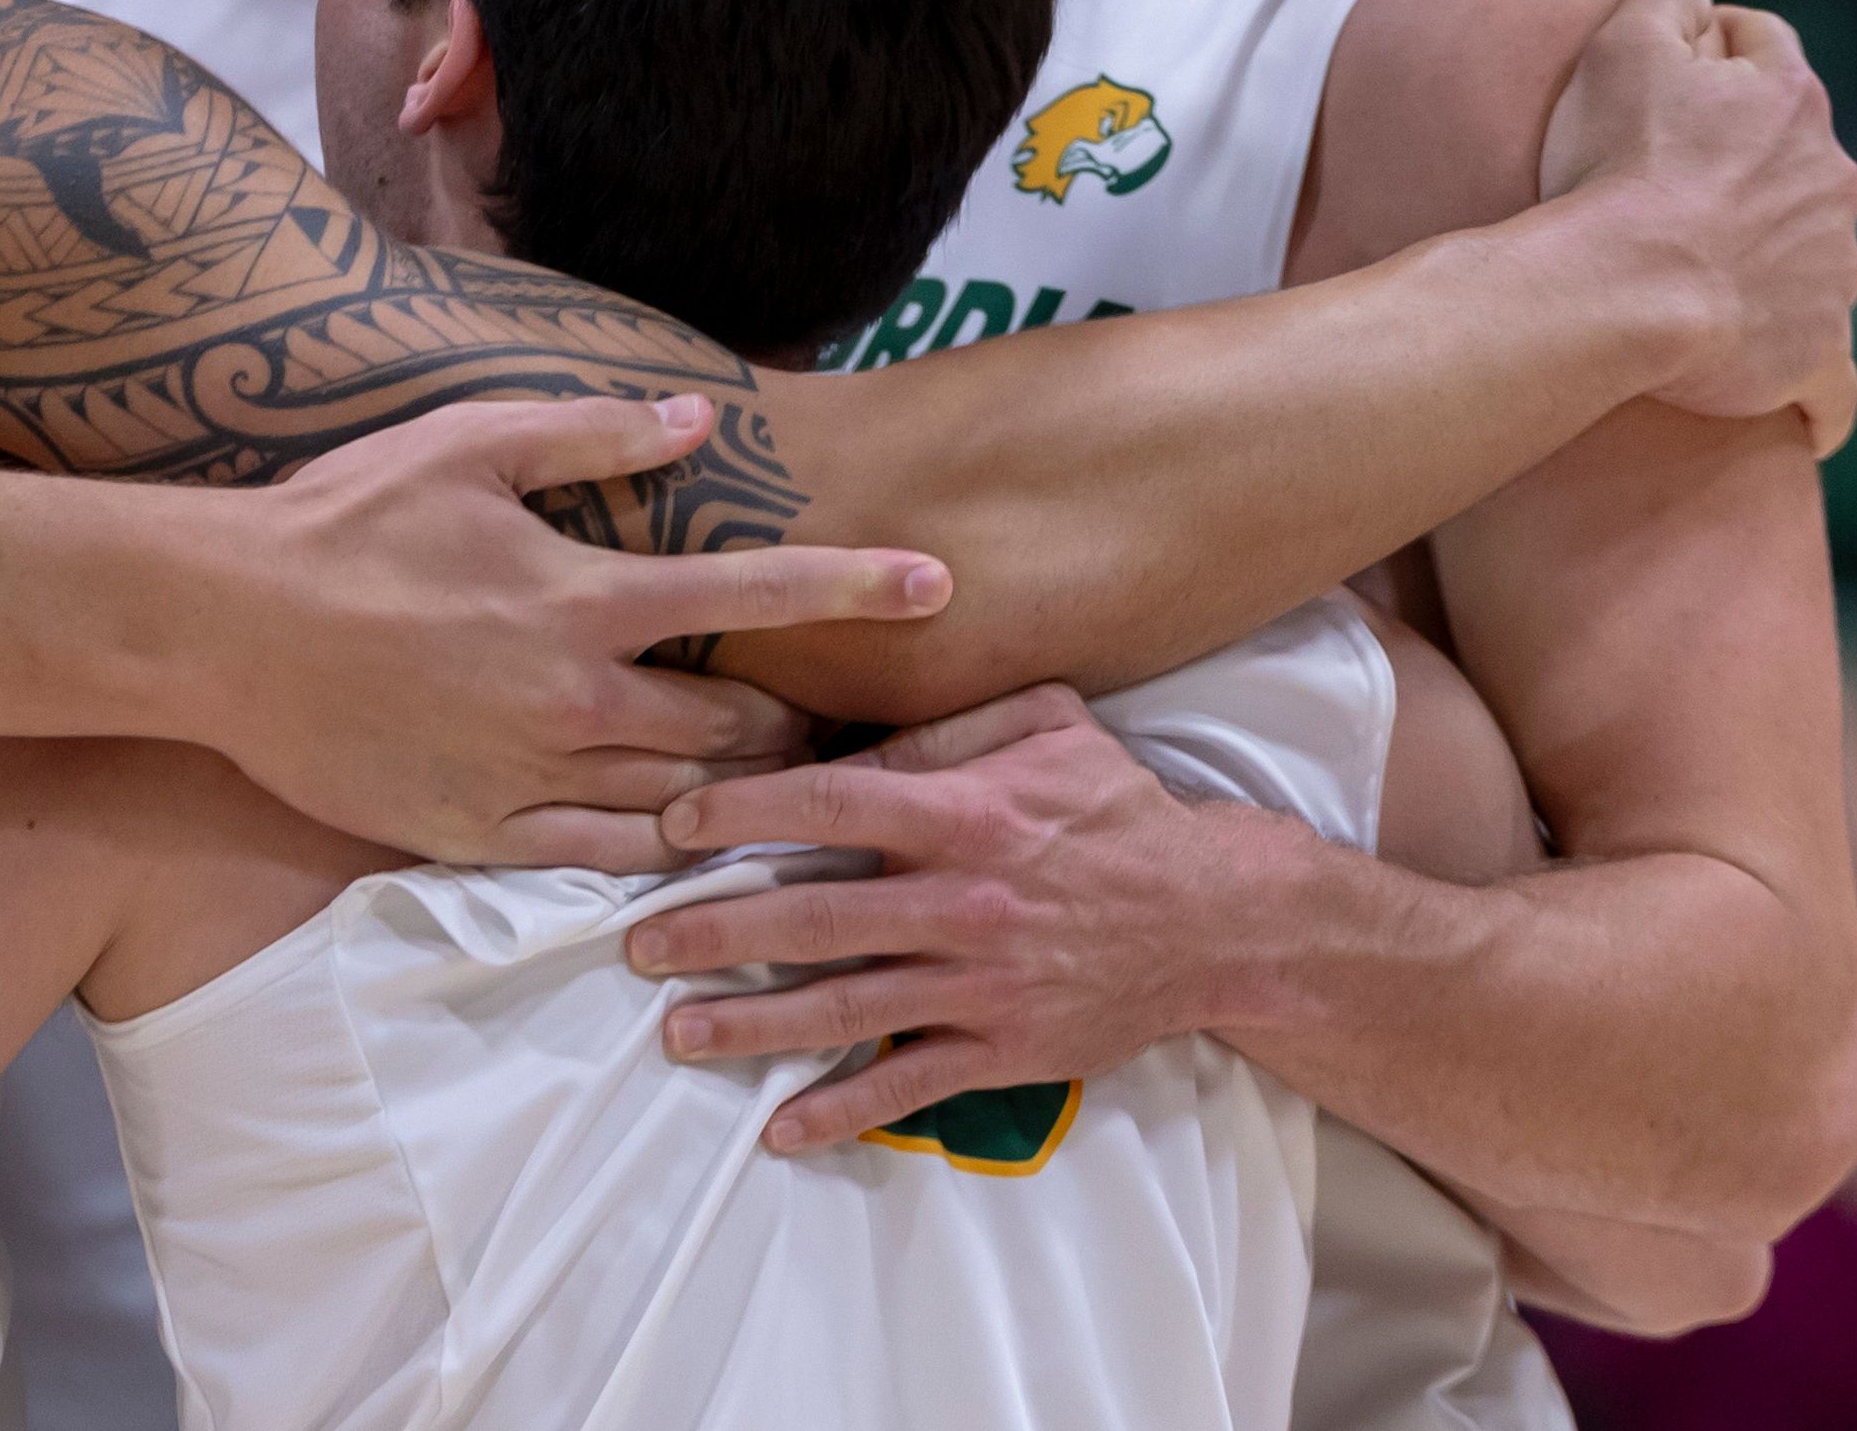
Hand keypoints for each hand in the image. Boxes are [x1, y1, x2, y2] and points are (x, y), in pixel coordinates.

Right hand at [216, 396, 949, 872]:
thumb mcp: (467, 444)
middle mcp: (572, 700)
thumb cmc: (342, 517)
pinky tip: (679, 841)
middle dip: (796, 725)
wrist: (220, 626)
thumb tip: (697, 424)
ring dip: (741, 800)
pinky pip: (602, 860)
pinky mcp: (479, 836)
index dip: (856, 587)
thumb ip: (592, 437)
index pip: (753, 598)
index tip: (938, 587)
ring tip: (771, 789)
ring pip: (682, 809)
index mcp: (582, 599)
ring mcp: (527, 778)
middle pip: (737, 732)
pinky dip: (657, 852)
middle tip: (820, 718)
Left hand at [626, 686, 1267, 1150]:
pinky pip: (910, 1086)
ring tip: (677, 1033)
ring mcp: (980, 984)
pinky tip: (781, 1128)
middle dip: (716, 931)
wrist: (1219, 920)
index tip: (675, 825)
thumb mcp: (1047, 729)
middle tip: (637, 944)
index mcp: (964, 816)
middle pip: (814, 916)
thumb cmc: (1120, 811)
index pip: (830, 802)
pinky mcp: (1005, 1049)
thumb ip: (945, 727)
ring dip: (752, 1024)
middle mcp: (962, 902)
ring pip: (845, 1008)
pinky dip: (843, 1111)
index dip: (744, 811)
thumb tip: (850, 739)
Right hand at [1540, 0, 1856, 447]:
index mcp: (1789, 102)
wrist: (1632, 291)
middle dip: (1744, 155)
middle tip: (1663, 175)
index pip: (1762, 46)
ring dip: (1769, 250)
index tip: (1668, 71)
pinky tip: (1792, 405)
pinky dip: (1810, 381)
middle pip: (1791, 149)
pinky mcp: (1819, 344)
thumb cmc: (1617, 169)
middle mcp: (1830, 179)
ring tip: (1694, 272)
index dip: (1713, 46)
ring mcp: (1834, 267)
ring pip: (1810, 245)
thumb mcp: (1621, 44)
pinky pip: (1829, 370)